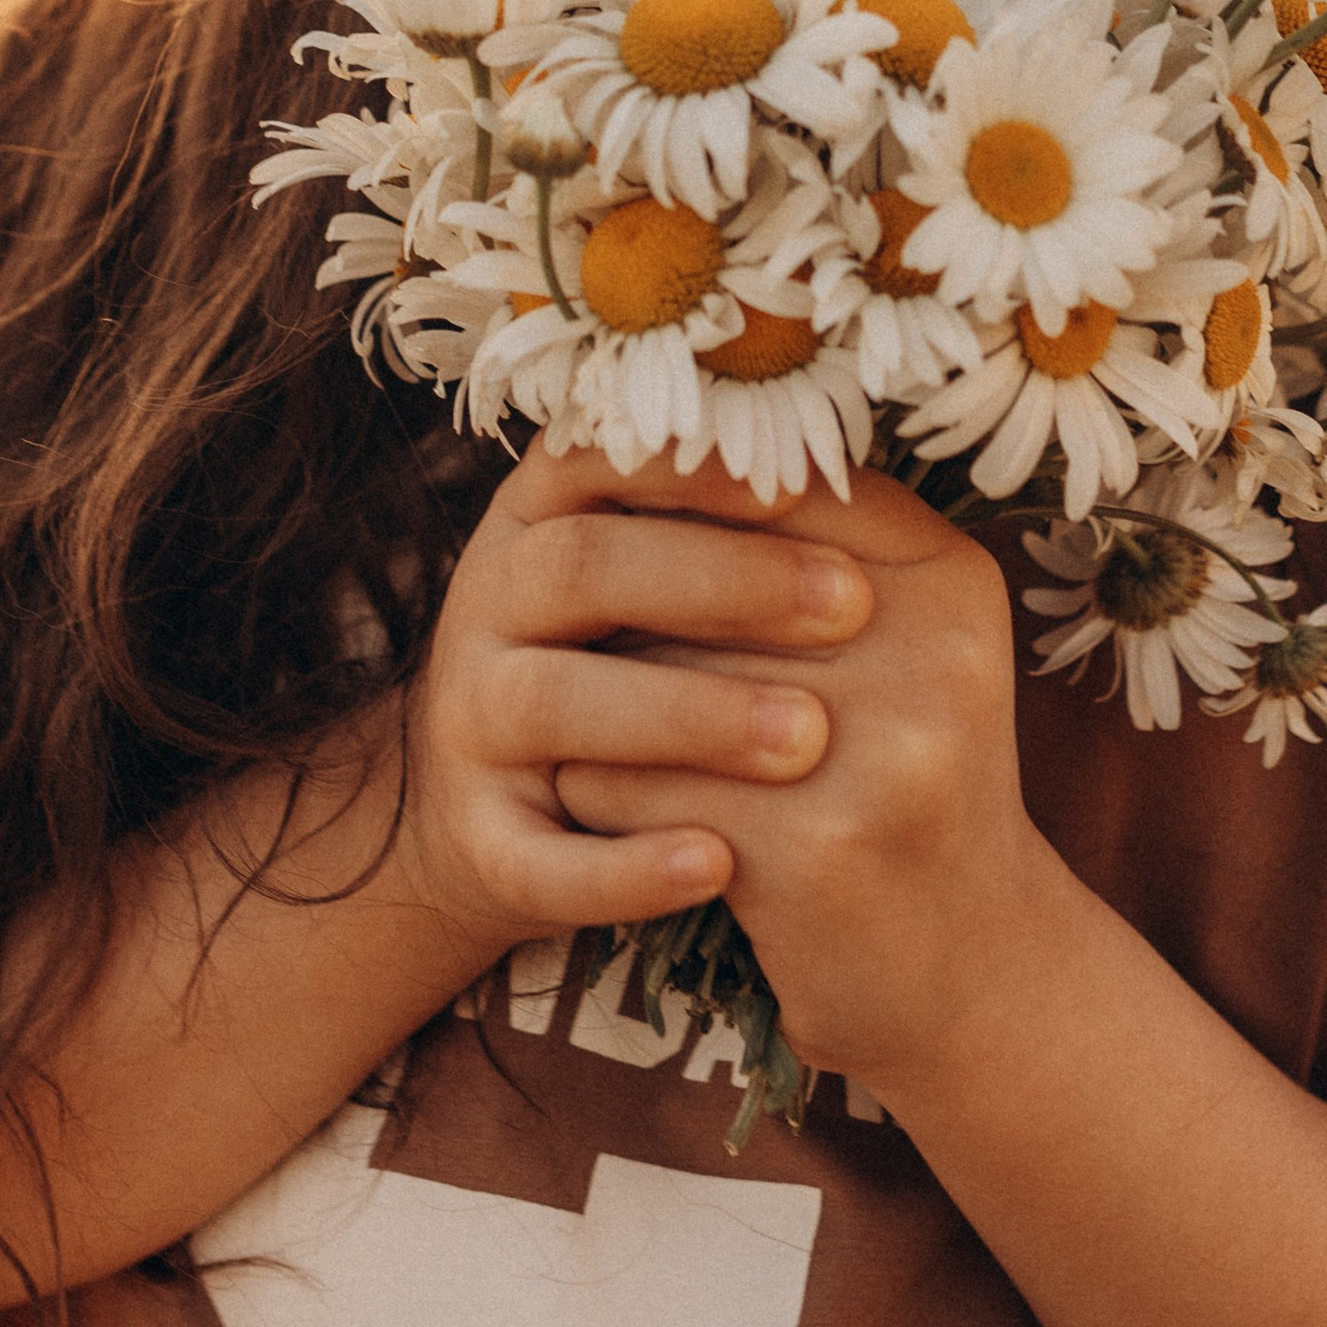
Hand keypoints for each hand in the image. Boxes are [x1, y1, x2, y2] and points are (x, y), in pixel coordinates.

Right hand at [399, 441, 876, 956]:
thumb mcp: (662, 572)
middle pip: (582, 567)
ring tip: (809, 738)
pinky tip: (719, 864)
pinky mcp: (483, 841)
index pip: (603, 459)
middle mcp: (491, 603)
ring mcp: (473, 722)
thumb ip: (734, 520)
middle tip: (852, 605)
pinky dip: (624, 868)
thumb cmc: (634, 663)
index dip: (701, 469)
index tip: (806, 484)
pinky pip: (538, 857)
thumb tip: (845, 462)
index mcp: (541, 515)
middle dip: (721, 582)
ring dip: (684, 715)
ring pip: (552, 703)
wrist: (514, 822)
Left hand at [552, 464, 1061, 1091]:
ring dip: (597, 706)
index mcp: (949, 580)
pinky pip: (628, 783)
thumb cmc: (902, 779)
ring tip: (592, 726)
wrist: (966, 973)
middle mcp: (932, 656)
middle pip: (693, 581)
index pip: (767, 488)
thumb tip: (642, 434)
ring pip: (646, 678)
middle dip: (623, 613)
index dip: (670, 502)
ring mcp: (880, 758)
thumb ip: (809, 540)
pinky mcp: (809, 853)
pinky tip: (611, 808)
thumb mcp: (904, 642)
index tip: (610, 523)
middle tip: (581, 636)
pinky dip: (597, 794)